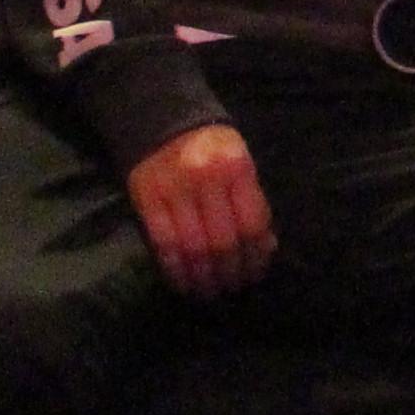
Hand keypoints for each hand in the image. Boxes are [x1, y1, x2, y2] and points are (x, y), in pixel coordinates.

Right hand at [126, 121, 276, 297]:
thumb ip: (252, 201)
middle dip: (231, 271)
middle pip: (223, 240)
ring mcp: (175, 191)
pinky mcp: (147, 200)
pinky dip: (175, 270)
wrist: (162, 121)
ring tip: (210, 293)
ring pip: (193, 247)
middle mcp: (207, 180)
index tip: (255, 274)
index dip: (255, 255)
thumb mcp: (240, 163)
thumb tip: (267, 246)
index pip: (252, 222)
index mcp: (237, 168)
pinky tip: (184, 284)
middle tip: (233, 289)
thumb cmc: (210, 146)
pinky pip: (163, 244)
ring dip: (204, 277)